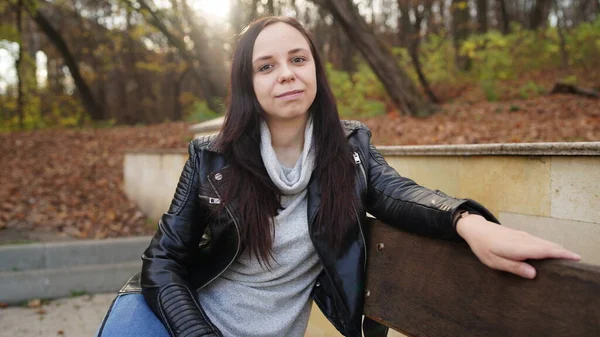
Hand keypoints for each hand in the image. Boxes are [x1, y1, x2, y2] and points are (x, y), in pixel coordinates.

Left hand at [456, 214, 580, 278]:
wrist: (475, 228)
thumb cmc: (483, 247)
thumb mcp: (494, 262)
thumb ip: (513, 267)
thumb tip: (533, 274)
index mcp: (517, 247)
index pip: (544, 250)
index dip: (560, 254)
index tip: (575, 257)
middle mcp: (523, 239)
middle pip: (547, 245)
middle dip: (563, 252)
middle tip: (576, 260)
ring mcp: (523, 236)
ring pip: (544, 242)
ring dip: (557, 248)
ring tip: (569, 257)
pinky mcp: (521, 235)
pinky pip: (539, 240)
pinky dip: (548, 245)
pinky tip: (552, 250)